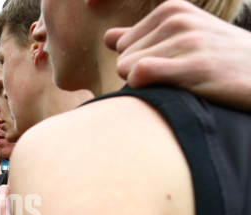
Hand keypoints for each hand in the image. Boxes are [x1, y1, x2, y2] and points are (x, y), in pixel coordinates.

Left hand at [104, 0, 250, 109]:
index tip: (167, 67)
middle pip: (122, 59)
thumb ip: (141, 37)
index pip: (121, 45)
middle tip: (173, 79)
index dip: (137, 63)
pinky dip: (144, 89)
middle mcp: (177, 20)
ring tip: (176, 85)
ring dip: (146, 85)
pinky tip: (168, 92)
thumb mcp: (183, 37)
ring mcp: (186, 41)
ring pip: (127, 68)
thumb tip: (108, 38)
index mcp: (171, 10)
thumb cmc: (219, 59)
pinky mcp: (193, 65)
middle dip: (140, 74)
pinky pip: (140, 74)